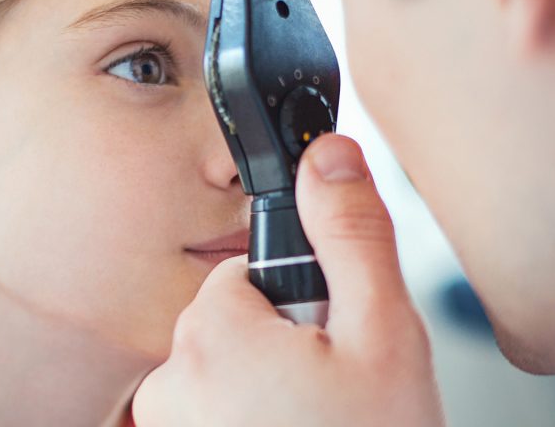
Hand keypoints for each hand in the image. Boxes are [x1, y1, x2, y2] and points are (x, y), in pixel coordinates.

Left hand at [132, 135, 445, 426]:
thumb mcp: (384, 335)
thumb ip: (351, 235)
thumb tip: (328, 154)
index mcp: (214, 334)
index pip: (246, 274)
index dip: (301, 303)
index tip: (330, 344)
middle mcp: (170, 386)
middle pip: (233, 325)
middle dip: (283, 349)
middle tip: (333, 396)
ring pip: (224, 378)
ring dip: (267, 395)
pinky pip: (213, 421)